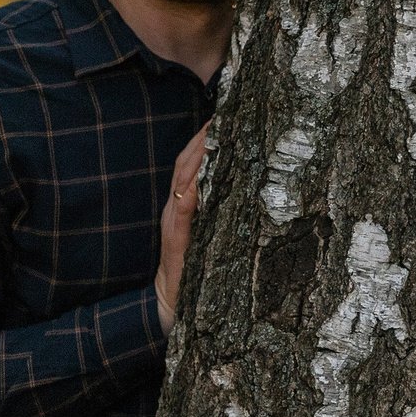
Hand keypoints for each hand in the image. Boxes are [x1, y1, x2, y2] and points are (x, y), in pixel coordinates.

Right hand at [155, 125, 210, 327]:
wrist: (170, 300)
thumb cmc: (194, 268)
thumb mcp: (209, 233)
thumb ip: (218, 209)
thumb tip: (245, 187)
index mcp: (185, 203)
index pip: (193, 163)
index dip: (205, 138)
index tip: (225, 116)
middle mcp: (177, 207)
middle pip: (186, 164)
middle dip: (202, 138)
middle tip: (222, 115)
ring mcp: (174, 223)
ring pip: (182, 182)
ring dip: (196, 158)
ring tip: (211, 135)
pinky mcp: (176, 242)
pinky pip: (180, 215)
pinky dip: (187, 197)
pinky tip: (196, 183)